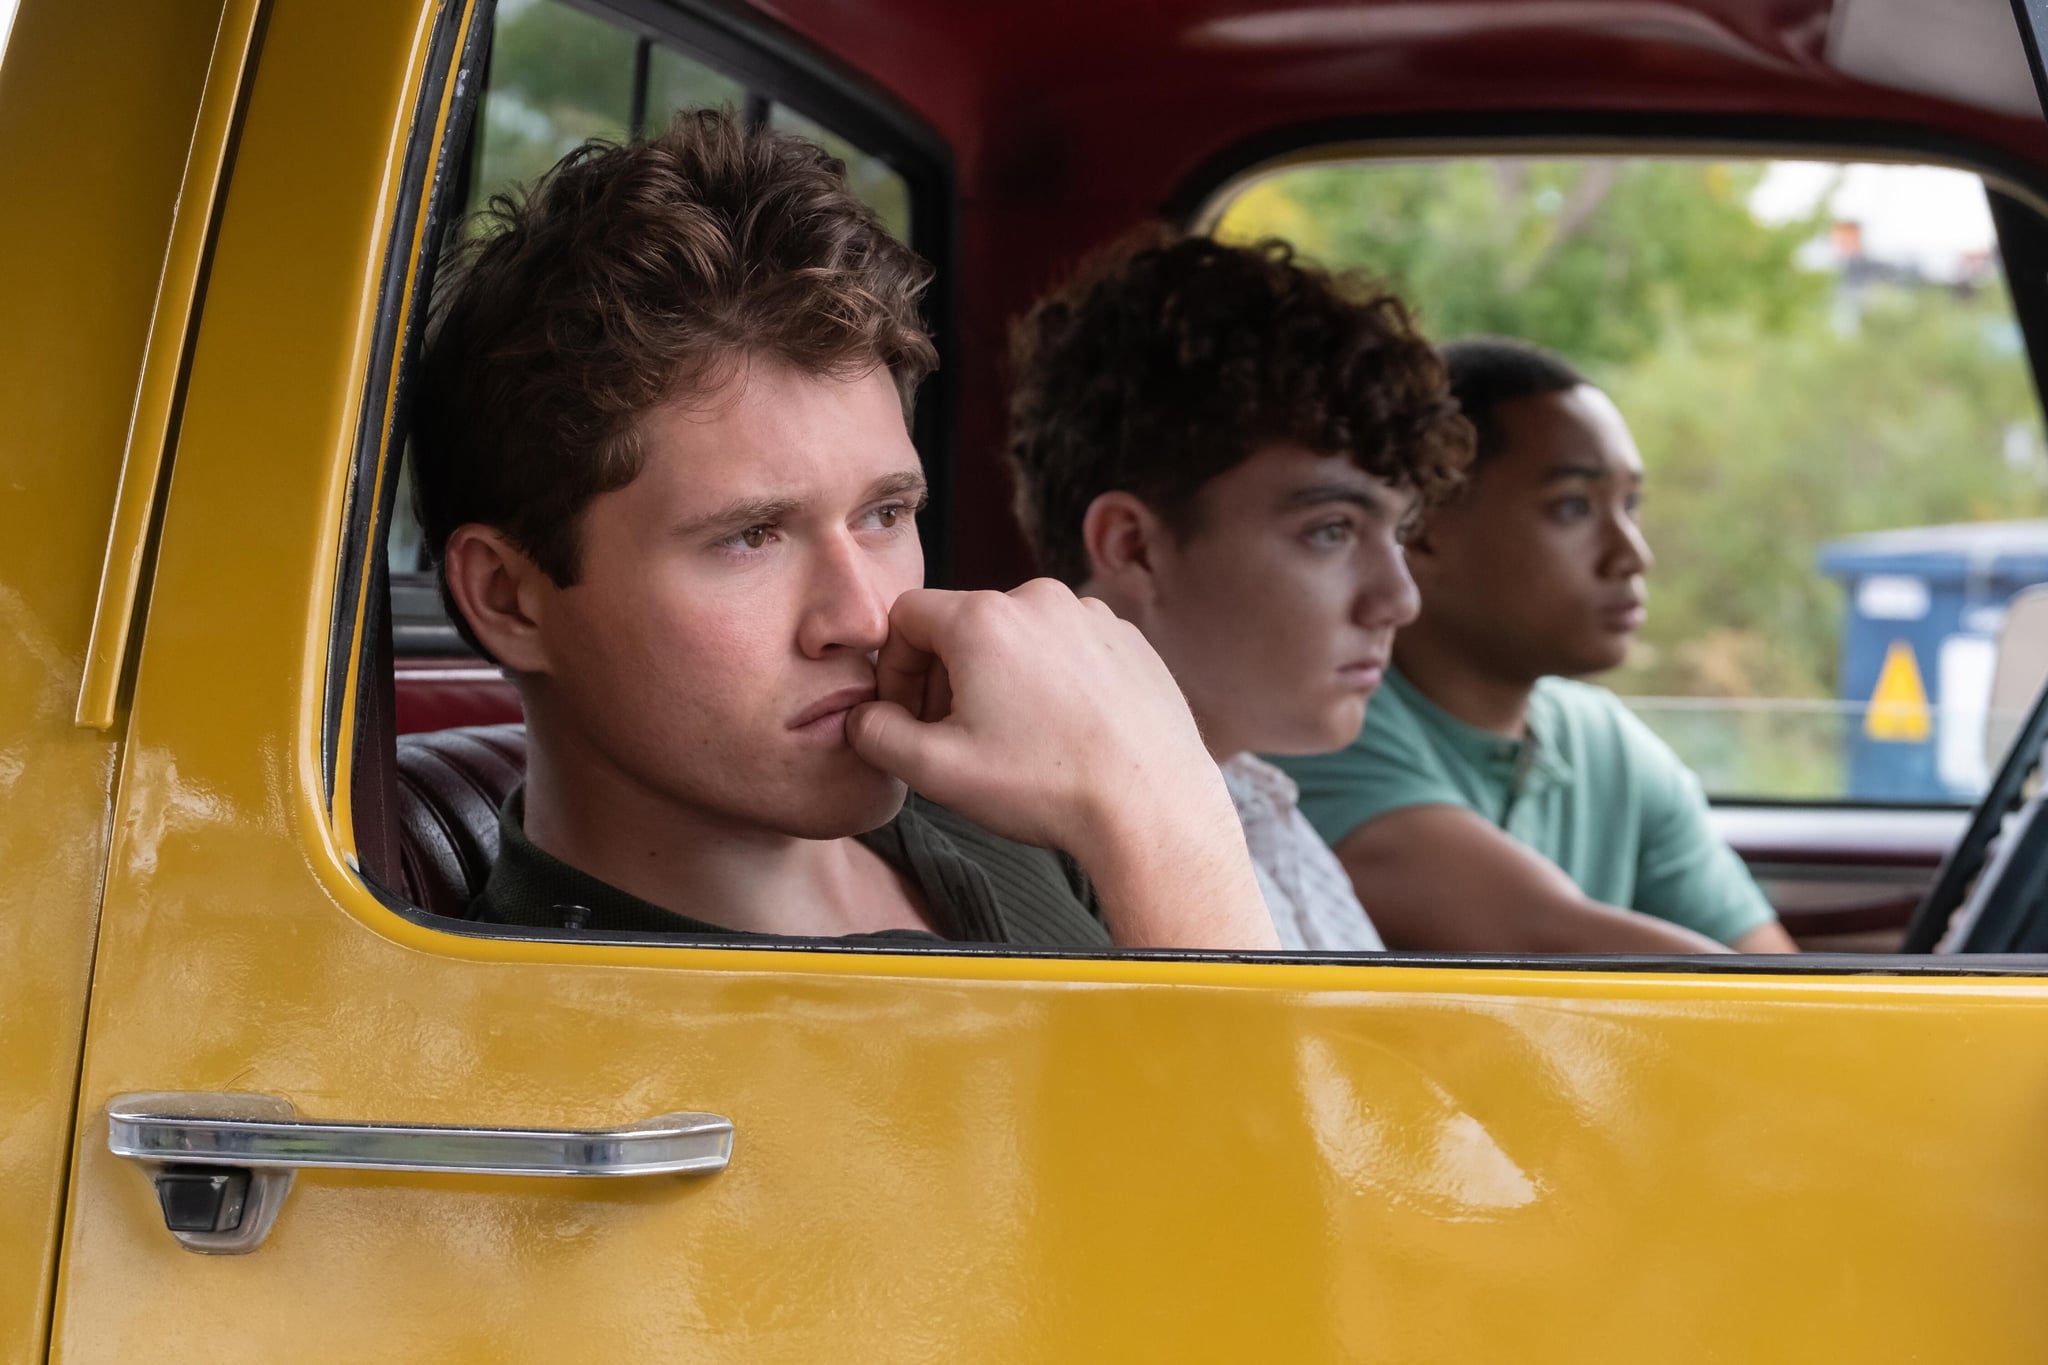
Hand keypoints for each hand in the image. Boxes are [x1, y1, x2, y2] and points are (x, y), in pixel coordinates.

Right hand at [846, 581, 1275, 949]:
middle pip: (964, 623)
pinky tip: (1063, 734)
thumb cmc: (1043, 788)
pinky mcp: (1130, 640)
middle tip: (955, 737)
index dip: (893, 667)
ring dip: (1001, 678)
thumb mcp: (934, 771)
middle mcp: (1038, 599)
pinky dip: (1053, 681)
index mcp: (982, 618)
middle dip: (946, 675)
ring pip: (1019, 636)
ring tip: (1015, 740)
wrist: (1151, 808)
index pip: (907, 616)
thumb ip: (876, 733)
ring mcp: (1092, 615)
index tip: (907, 716)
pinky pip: (1070, 648)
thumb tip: (863, 717)